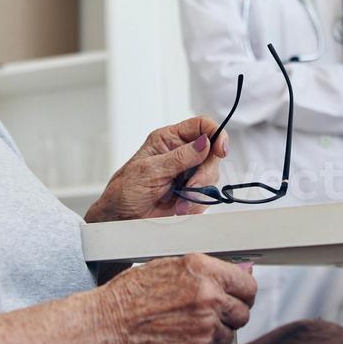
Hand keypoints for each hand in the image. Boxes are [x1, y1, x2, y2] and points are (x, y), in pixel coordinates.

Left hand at [85, 117, 228, 222]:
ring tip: (179, 202)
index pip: (201, 126)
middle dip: (205, 173)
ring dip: (198, 192)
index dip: (216, 133)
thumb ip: (180, 157)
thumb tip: (204, 142)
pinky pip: (206, 195)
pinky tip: (180, 207)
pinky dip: (196, 204)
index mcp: (169, 139)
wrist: (121, 217)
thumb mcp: (150, 170)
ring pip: (211, 176)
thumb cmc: (126, 190)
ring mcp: (188, 174)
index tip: (221, 150)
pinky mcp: (191, 192)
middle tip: (191, 187)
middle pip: (212, 154)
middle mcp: (182, 154)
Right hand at [97, 255, 257, 343]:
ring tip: (187, 325)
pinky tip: (181, 337)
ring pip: (229, 333)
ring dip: (215, 331)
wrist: (110, 327)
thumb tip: (239, 273)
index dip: (243, 292)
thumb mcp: (170, 267)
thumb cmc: (132, 296)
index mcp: (202, 269)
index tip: (239, 296)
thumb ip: (207, 272)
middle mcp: (208, 296)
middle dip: (231, 314)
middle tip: (212, 314)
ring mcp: (205, 325)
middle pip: (243, 311)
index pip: (247, 284)